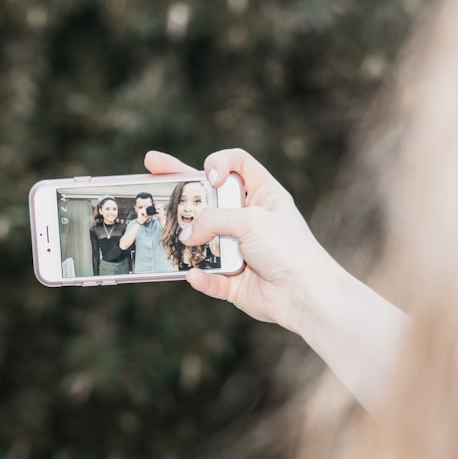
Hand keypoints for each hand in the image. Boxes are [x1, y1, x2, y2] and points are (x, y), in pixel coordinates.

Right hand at [143, 148, 335, 332]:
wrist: (306, 296)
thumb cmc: (288, 249)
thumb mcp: (251, 220)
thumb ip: (212, 220)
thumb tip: (186, 236)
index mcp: (263, 195)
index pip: (237, 163)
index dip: (219, 163)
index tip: (209, 177)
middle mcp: (249, 219)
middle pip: (208, 196)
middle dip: (179, 181)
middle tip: (151, 166)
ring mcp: (240, 249)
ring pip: (202, 239)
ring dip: (187, 239)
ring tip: (169, 235)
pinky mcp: (234, 280)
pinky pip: (208, 277)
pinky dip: (201, 277)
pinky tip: (194, 274)